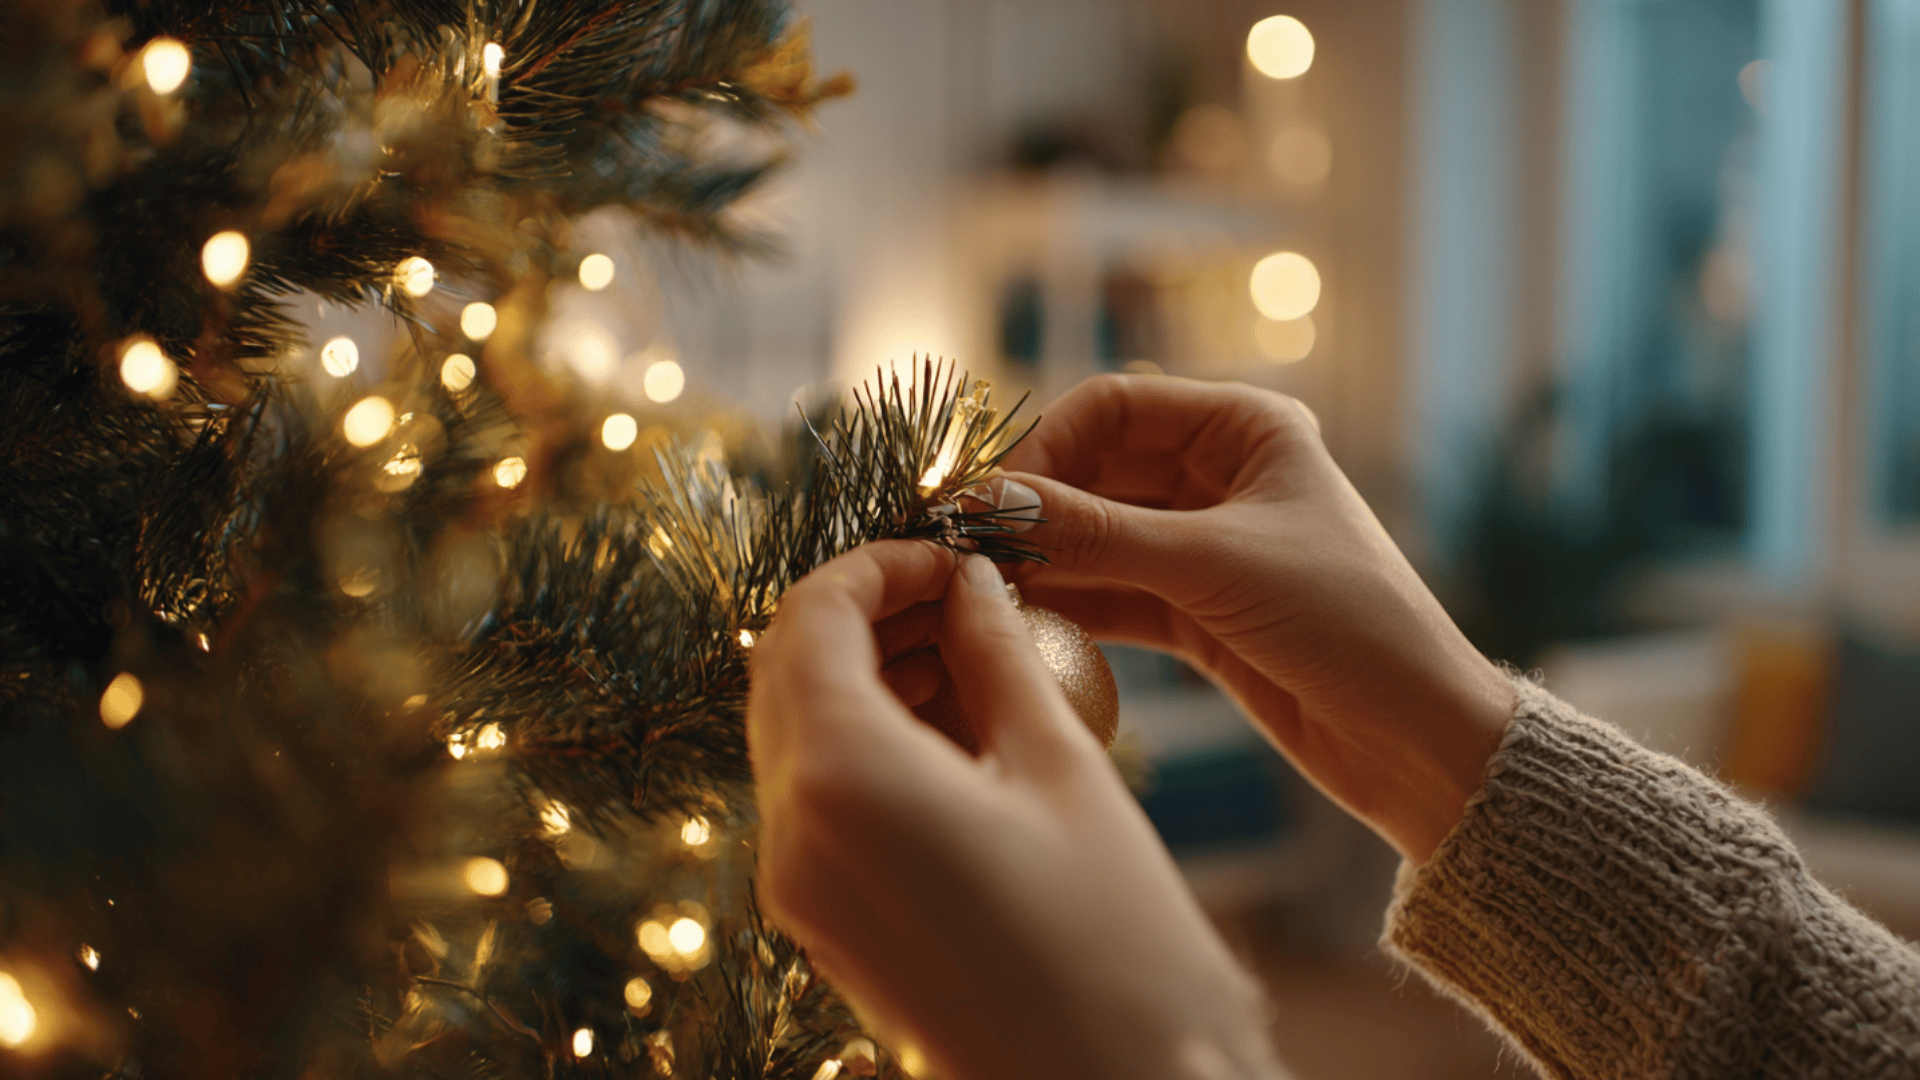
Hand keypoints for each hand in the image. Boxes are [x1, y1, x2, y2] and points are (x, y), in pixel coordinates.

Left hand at [748, 542, 1285, 1079]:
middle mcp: (790, 833)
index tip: (951, 555)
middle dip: (863, 614)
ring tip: (970, 656)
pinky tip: (954, 732)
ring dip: (864, 675)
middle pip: (784, 671)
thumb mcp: (1064, 775)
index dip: (876, 564)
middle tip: (960, 594)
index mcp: (843, 780)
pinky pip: (815, 799)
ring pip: (795, 734)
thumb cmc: (1116, 947)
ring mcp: (796, 889)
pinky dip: (865, 742)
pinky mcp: (821, 926)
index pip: (809, 618)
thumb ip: (1002, 659)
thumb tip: (976, 585)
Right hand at [997, 375, 1513, 862]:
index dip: (1045, 446)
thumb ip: (1097, 535)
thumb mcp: (1212, 568)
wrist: (1416, 737)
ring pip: (1096, 537)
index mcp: (1246, 427)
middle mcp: (1220, 474)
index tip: (989, 500)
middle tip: (968, 551)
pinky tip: (1020, 621)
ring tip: (981, 592)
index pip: (1113, 406)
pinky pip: (1110, 592)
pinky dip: (1068, 604)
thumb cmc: (1346, 623)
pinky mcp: (1193, 610)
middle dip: (1035, 508)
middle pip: (1095, 470)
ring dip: (1043, 561)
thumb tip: (990, 502)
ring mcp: (1203, 544)